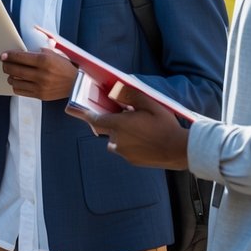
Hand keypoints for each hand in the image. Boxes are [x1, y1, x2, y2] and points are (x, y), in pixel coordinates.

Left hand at [0, 48, 76, 99]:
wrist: (75, 84)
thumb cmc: (63, 67)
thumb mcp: (53, 54)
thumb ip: (37, 52)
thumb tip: (20, 52)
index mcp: (44, 60)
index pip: (20, 57)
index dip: (9, 56)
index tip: (3, 56)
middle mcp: (41, 73)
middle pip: (15, 69)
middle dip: (6, 66)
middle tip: (4, 64)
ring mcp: (40, 86)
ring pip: (15, 81)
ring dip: (10, 76)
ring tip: (11, 73)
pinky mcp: (40, 95)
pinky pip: (20, 91)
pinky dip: (16, 86)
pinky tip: (17, 81)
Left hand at [66, 82, 191, 169]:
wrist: (180, 150)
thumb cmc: (165, 125)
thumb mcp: (149, 103)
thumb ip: (128, 95)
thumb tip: (114, 90)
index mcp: (119, 125)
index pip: (94, 119)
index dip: (82, 113)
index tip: (69, 108)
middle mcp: (117, 140)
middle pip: (105, 128)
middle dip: (111, 121)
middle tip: (125, 114)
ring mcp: (123, 152)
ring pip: (114, 139)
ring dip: (120, 133)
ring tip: (140, 128)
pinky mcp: (131, 160)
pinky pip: (123, 149)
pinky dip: (128, 143)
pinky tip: (144, 138)